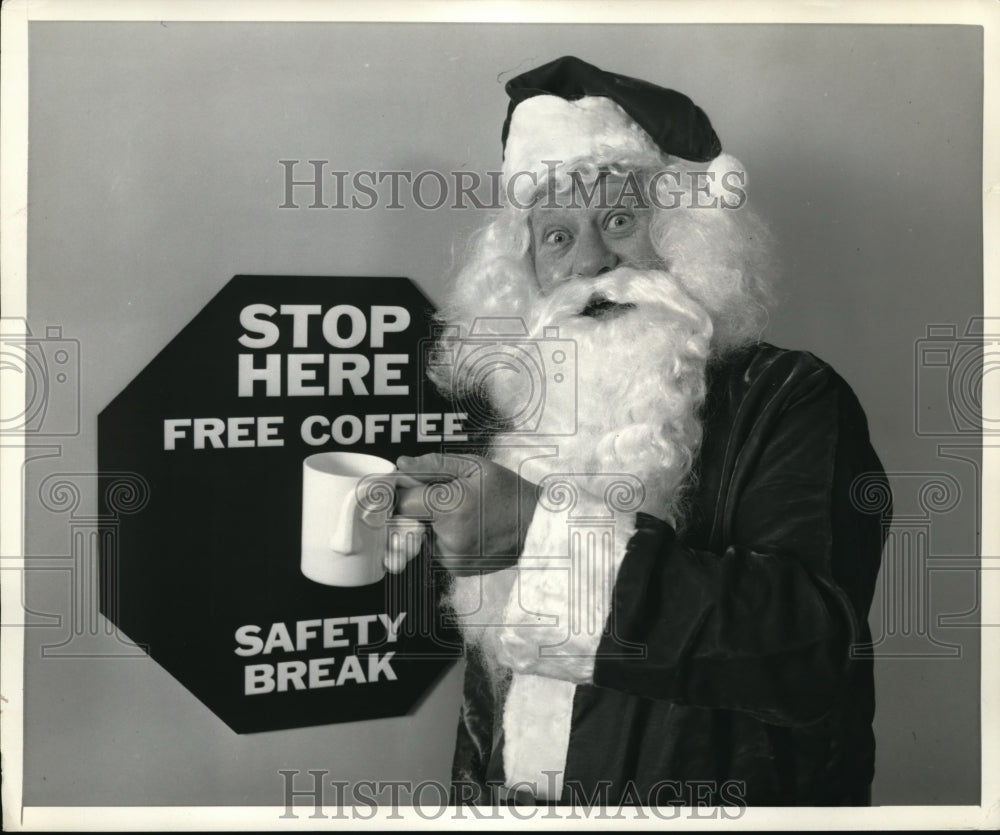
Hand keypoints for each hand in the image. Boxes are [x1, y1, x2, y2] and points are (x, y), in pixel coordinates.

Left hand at [392, 453, 537, 574]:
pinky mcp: (456, 569)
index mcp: (449, 508)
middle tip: (449, 498)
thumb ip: (433, 465)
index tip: (417, 485)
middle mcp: (447, 538)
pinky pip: (437, 549)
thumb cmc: (506, 491)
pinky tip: (468, 530)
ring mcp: (452, 557)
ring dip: (434, 524)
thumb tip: (401, 465)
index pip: (401, 502)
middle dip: (421, 506)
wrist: (534, 524)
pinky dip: (445, 539)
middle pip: (409, 520)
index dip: (406, 490)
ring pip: (423, 535)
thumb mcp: (474, 466)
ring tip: (464, 514)